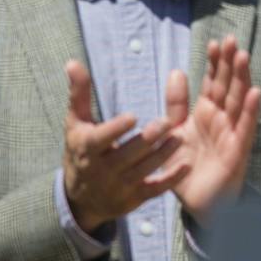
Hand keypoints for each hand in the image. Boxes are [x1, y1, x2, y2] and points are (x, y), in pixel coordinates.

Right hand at [61, 60, 181, 234]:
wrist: (80, 198)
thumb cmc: (80, 149)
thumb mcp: (76, 122)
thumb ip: (79, 93)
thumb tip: (73, 61)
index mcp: (87, 149)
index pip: (100, 140)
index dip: (116, 130)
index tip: (133, 116)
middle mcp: (102, 170)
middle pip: (128, 155)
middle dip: (148, 139)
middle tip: (167, 122)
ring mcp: (119, 186)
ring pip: (144, 171)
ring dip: (163, 155)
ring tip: (180, 137)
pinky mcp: (135, 198)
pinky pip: (154, 190)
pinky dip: (171, 180)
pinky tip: (187, 165)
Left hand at [166, 38, 260, 225]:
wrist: (196, 204)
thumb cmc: (187, 169)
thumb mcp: (174, 132)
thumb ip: (176, 104)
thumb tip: (177, 70)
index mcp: (206, 113)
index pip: (213, 82)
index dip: (215, 63)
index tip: (215, 42)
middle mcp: (222, 120)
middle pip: (228, 86)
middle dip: (230, 64)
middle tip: (232, 40)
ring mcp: (232, 134)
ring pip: (239, 102)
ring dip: (243, 79)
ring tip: (243, 57)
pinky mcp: (238, 151)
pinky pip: (245, 128)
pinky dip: (251, 111)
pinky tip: (256, 93)